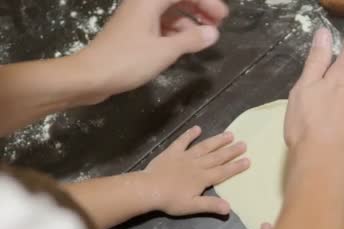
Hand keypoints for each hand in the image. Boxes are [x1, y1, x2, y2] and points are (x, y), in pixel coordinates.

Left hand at [77, 0, 227, 97]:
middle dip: (200, 8)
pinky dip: (176, 32)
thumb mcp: (164, 51)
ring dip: (189, 22)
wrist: (90, 76)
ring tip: (204, 38)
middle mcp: (143, 5)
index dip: (206, 1)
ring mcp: (138, 19)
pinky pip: (161, 25)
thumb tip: (213, 33)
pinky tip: (186, 45)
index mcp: (149, 2)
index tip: (222, 18)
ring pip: (169, 13)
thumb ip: (191, 40)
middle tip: (218, 25)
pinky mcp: (134, 33)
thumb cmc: (127, 61)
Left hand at [143, 126, 248, 215]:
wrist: (149, 189)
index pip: (223, 172)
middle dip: (231, 151)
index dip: (236, 167)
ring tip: (229, 134)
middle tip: (244, 143)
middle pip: (217, 157)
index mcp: (203, 178)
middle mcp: (197, 164)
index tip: (248, 160)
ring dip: (217, 140)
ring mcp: (185, 156)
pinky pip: (183, 141)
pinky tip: (198, 129)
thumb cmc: (170, 200)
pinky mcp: (172, 152)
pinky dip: (190, 135)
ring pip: (205, 147)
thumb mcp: (192, 206)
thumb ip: (211, 205)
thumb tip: (229, 208)